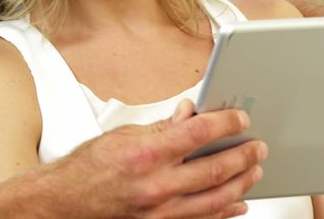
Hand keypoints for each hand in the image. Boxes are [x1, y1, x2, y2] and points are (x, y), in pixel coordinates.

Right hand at [23, 100, 266, 217]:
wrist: (67, 202)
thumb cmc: (88, 168)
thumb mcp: (123, 136)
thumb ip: (162, 127)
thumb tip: (190, 114)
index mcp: (145, 154)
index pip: (198, 133)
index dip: (225, 124)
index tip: (240, 119)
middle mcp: (156, 185)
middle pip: (215, 169)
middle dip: (243, 156)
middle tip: (257, 147)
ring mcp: (160, 211)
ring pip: (216, 199)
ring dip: (241, 184)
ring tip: (254, 171)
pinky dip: (225, 212)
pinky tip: (237, 203)